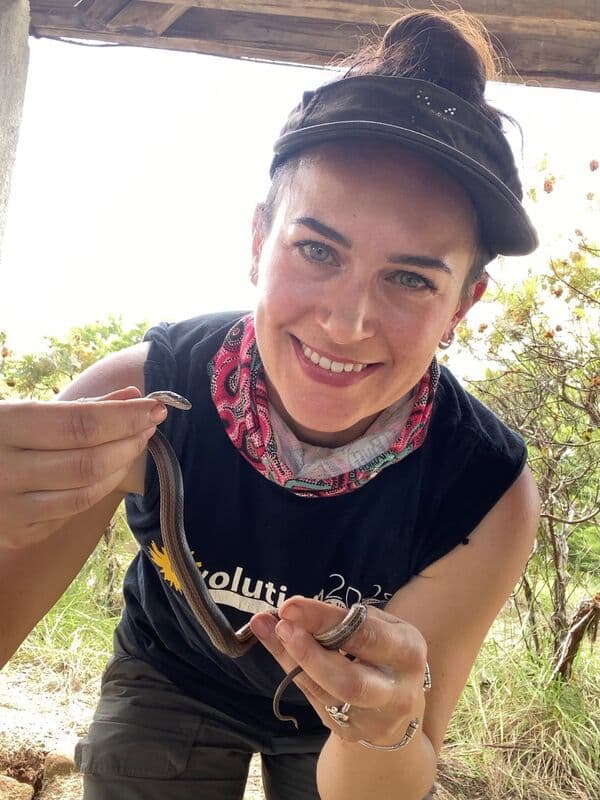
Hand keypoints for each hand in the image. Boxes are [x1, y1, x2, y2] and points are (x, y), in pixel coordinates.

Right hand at [0, 387, 166, 548]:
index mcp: (3, 428)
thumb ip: (78, 407)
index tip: (155, 407)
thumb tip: (133, 398)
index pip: (80, 425)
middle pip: (89, 461)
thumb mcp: (22, 411)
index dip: (125, 417)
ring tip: (135, 444)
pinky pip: (71, 513)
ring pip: (86, 492)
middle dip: (130, 441)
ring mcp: (8, 510)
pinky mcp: (16, 534)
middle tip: (151, 425)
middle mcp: (3, 471)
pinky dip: (98, 490)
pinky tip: (108, 471)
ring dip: (121, 466)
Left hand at [251, 596, 427, 744]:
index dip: (324, 620)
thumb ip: (339, 618)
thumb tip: (291, 610)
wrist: (397, 698)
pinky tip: (278, 650)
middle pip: (350, 680)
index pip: (365, 635)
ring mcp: (374, 719)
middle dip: (310, 653)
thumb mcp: (375, 625)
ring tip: (270, 631)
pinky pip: (316, 700)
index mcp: (408, 652)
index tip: (290, 606)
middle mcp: (398, 692)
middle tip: (281, 627)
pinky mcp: (351, 732)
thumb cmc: (382, 649)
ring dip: (292, 660)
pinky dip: (293, 673)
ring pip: (327, 694)